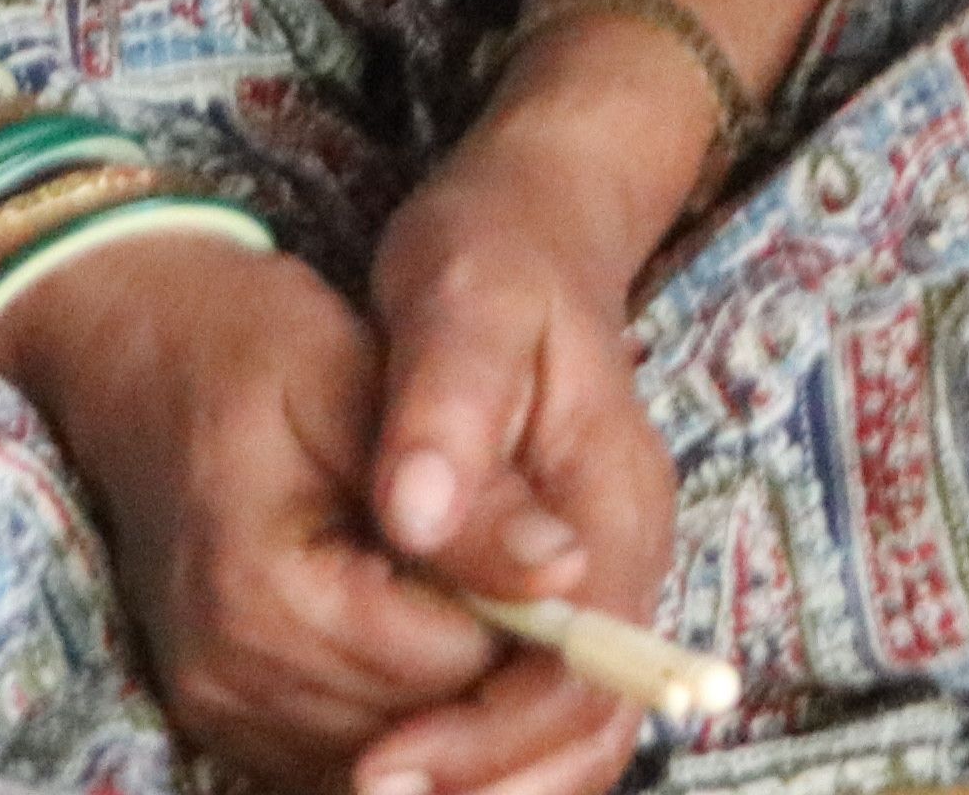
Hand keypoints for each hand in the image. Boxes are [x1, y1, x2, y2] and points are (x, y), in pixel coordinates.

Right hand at [0, 222, 514, 793]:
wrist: (139, 352)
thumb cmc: (255, 346)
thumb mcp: (369, 387)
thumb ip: (469, 495)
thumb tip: (565, 569)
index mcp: (263, 595)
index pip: (450, 667)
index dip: (540, 632)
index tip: (584, 567)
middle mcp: (229, 675)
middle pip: (424, 721)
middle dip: (504, 668)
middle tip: (550, 578)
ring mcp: (218, 704)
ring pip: (389, 746)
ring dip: (461, 694)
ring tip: (495, 589)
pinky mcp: (223, 708)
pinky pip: (340, 746)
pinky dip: (407, 704)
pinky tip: (442, 624)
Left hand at [343, 99, 689, 794]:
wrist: (525, 230)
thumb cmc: (494, 260)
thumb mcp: (466, 305)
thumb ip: (449, 417)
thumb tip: (417, 523)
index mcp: (615, 507)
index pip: (580, 676)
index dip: (486, 737)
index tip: (383, 765)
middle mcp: (613, 564)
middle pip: (580, 737)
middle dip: (478, 784)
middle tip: (361, 793)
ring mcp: (582, 585)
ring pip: (552, 745)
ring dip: (462, 780)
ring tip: (353, 786)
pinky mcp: (534, 594)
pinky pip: (510, 717)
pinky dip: (444, 752)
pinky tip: (354, 750)